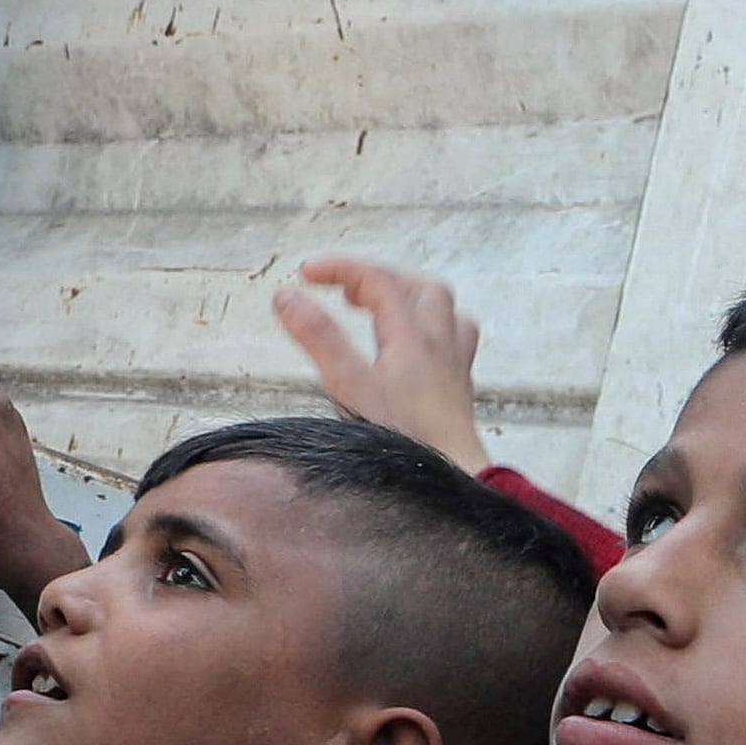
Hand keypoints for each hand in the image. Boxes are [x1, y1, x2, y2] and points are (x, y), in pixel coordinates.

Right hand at [271, 254, 489, 471]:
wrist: (455, 476)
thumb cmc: (406, 438)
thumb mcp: (350, 386)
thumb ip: (319, 338)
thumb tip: (287, 297)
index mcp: (412, 336)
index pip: (377, 279)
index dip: (340, 268)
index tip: (305, 274)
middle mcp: (439, 342)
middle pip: (416, 286)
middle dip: (376, 277)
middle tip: (341, 289)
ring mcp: (454, 364)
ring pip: (441, 308)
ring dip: (408, 295)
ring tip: (377, 305)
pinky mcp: (458, 387)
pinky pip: (455, 336)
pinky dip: (430, 325)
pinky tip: (415, 343)